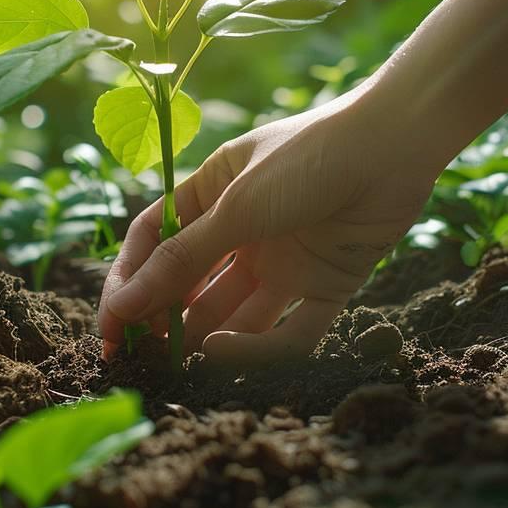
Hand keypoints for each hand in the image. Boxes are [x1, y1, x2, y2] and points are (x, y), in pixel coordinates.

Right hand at [98, 84, 441, 362]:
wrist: (397, 146)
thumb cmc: (309, 158)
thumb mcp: (236, 207)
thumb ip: (181, 260)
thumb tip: (124, 305)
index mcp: (213, 193)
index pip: (154, 242)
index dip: (129, 283)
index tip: (111, 326)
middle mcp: (245, 229)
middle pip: (191, 284)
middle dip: (166, 319)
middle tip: (143, 357)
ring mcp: (285, 258)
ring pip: (237, 312)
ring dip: (208, 337)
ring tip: (184, 360)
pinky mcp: (326, 285)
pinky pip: (289, 329)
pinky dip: (260, 347)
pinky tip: (226, 351)